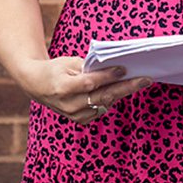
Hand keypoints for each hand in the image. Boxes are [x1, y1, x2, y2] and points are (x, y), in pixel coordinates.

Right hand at [18, 56, 152, 124]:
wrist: (36, 85)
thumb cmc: (55, 69)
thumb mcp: (68, 62)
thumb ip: (89, 67)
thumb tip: (114, 69)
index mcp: (63, 88)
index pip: (90, 83)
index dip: (108, 76)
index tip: (124, 69)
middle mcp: (68, 104)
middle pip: (102, 96)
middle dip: (127, 87)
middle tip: (146, 80)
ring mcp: (74, 115)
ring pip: (105, 103)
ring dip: (121, 93)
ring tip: (138, 81)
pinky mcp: (79, 120)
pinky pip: (101, 110)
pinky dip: (111, 99)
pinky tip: (118, 89)